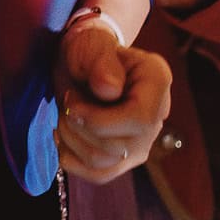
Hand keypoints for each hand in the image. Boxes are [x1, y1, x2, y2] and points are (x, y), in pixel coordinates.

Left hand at [54, 20, 171, 183]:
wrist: (83, 62)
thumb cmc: (89, 48)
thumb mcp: (91, 44)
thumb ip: (101, 62)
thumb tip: (109, 90)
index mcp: (157, 81)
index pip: (140, 120)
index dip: (99, 121)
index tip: (72, 101)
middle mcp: (158, 116)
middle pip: (120, 147)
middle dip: (79, 128)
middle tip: (67, 102)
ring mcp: (143, 141)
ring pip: (105, 164)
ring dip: (72, 142)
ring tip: (64, 115)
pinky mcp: (125, 158)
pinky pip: (99, 175)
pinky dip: (72, 160)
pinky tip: (61, 137)